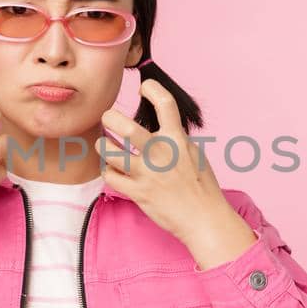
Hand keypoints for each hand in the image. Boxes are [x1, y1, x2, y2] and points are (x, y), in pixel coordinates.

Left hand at [100, 79, 257, 269]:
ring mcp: (146, 174)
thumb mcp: (193, 154)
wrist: (204, 219)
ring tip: (105, 144)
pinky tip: (112, 169)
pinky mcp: (137, 192)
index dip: (152, 88)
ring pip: (108, 150)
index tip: (144, 88)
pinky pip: (109, 176)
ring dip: (102, 144)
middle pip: (124, 125)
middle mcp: (160, 154)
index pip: (165, 103)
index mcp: (178, 140)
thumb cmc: (201, 187)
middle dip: (109, 116)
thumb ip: (175, 138)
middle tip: (108, 117)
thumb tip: (159, 123)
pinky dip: (108, 171)